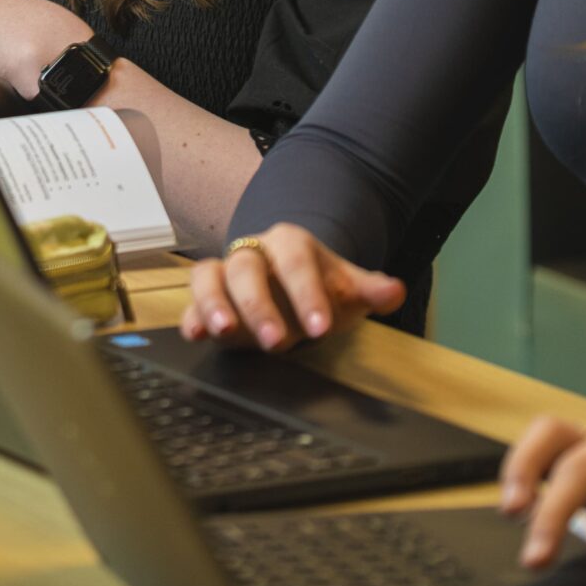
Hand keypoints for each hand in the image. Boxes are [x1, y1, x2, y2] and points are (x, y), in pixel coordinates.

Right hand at [179, 222, 404, 349]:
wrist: (293, 283)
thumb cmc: (320, 286)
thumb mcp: (348, 288)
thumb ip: (370, 290)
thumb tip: (394, 291)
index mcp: (290, 243)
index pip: (296, 262)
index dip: (307, 294)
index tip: (321, 328)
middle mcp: (253, 252)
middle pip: (247, 268)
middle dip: (258, 305)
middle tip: (276, 342)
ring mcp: (226, 274)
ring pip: (209, 276)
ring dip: (213, 304)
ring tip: (222, 332)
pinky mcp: (210, 298)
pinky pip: (191, 300)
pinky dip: (191, 316)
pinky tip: (195, 334)